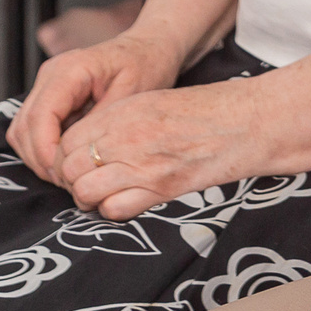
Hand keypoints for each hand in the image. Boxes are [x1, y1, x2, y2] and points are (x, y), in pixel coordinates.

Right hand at [4, 28, 184, 189]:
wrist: (149, 48)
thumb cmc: (146, 66)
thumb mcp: (132, 94)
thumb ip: (101, 122)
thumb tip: (78, 153)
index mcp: (70, 70)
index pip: (40, 116)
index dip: (46, 151)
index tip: (65, 175)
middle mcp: (51, 74)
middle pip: (24, 127)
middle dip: (41, 160)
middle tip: (68, 182)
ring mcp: (46, 84)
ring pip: (21, 131)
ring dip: (38, 158)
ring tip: (68, 176)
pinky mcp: (49, 95)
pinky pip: (32, 129)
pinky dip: (42, 149)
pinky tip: (66, 161)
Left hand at [54, 71, 297, 219]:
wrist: (244, 122)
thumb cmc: (203, 110)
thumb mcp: (152, 101)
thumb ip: (117, 120)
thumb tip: (87, 142)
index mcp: (124, 111)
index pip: (68, 141)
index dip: (66, 156)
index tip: (78, 162)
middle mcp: (126, 137)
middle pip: (71, 168)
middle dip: (74, 179)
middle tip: (89, 180)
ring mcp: (142, 165)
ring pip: (86, 191)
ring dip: (90, 197)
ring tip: (104, 193)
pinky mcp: (160, 189)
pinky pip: (114, 209)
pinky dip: (113, 209)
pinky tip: (125, 201)